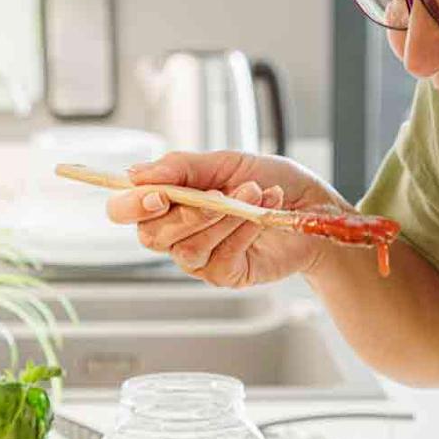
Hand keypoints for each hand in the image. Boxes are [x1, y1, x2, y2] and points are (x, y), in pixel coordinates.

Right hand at [104, 150, 345, 287]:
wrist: (314, 206)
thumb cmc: (271, 182)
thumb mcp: (227, 162)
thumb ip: (182, 167)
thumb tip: (136, 173)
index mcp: (168, 203)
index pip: (125, 211)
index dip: (132, 206)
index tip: (158, 195)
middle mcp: (177, 235)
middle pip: (152, 236)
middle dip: (187, 213)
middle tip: (219, 193)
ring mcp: (200, 260)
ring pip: (187, 249)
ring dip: (222, 218)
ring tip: (254, 193)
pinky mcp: (226, 276)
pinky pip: (219, 260)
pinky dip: (242, 233)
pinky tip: (261, 215)